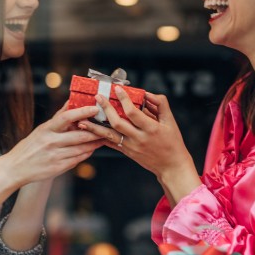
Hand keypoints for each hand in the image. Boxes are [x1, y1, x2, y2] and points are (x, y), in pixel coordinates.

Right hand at [4, 104, 104, 184]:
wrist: (16, 168)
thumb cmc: (30, 146)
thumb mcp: (41, 130)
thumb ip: (57, 117)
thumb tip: (70, 101)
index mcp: (46, 130)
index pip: (66, 118)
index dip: (82, 112)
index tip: (95, 108)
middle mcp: (51, 142)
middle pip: (80, 136)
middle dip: (96, 131)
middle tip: (107, 126)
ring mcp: (56, 156)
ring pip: (82, 148)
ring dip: (95, 143)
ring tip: (104, 137)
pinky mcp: (59, 167)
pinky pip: (78, 159)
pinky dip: (87, 153)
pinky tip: (92, 149)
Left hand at [79, 87, 199, 197]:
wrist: (170, 166)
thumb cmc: (172, 141)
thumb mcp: (171, 121)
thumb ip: (160, 104)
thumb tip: (146, 93)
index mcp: (151, 129)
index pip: (133, 112)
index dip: (124, 99)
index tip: (117, 88)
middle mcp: (139, 138)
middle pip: (118, 123)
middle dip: (106, 109)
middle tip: (97, 97)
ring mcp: (131, 147)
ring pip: (109, 135)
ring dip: (94, 127)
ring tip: (82, 119)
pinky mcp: (126, 152)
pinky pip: (110, 143)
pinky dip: (99, 136)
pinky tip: (89, 130)